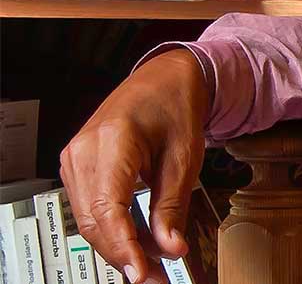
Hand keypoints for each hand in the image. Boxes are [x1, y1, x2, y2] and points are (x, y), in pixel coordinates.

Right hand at [61, 49, 208, 283]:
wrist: (164, 78)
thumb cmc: (176, 106)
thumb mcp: (185, 155)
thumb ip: (173, 204)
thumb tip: (170, 248)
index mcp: (111, 141)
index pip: (108, 209)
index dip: (124, 247)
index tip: (143, 274)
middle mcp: (83, 151)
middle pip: (94, 221)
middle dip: (125, 255)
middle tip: (157, 278)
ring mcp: (74, 159)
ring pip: (89, 220)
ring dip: (119, 246)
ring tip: (153, 267)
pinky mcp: (78, 167)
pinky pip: (90, 208)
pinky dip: (114, 229)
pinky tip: (138, 244)